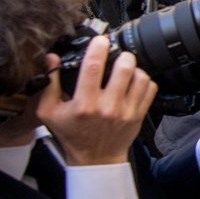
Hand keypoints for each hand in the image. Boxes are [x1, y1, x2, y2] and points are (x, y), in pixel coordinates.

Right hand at [35, 39, 156, 166]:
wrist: (95, 158)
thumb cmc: (72, 134)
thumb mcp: (49, 112)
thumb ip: (49, 84)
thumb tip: (52, 58)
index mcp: (84, 104)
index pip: (93, 68)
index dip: (98, 49)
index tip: (100, 40)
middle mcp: (108, 107)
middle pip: (124, 68)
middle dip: (121, 55)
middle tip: (116, 55)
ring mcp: (126, 111)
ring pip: (140, 76)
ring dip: (133, 68)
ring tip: (125, 69)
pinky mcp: (139, 115)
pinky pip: (150, 88)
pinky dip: (144, 80)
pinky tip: (133, 82)